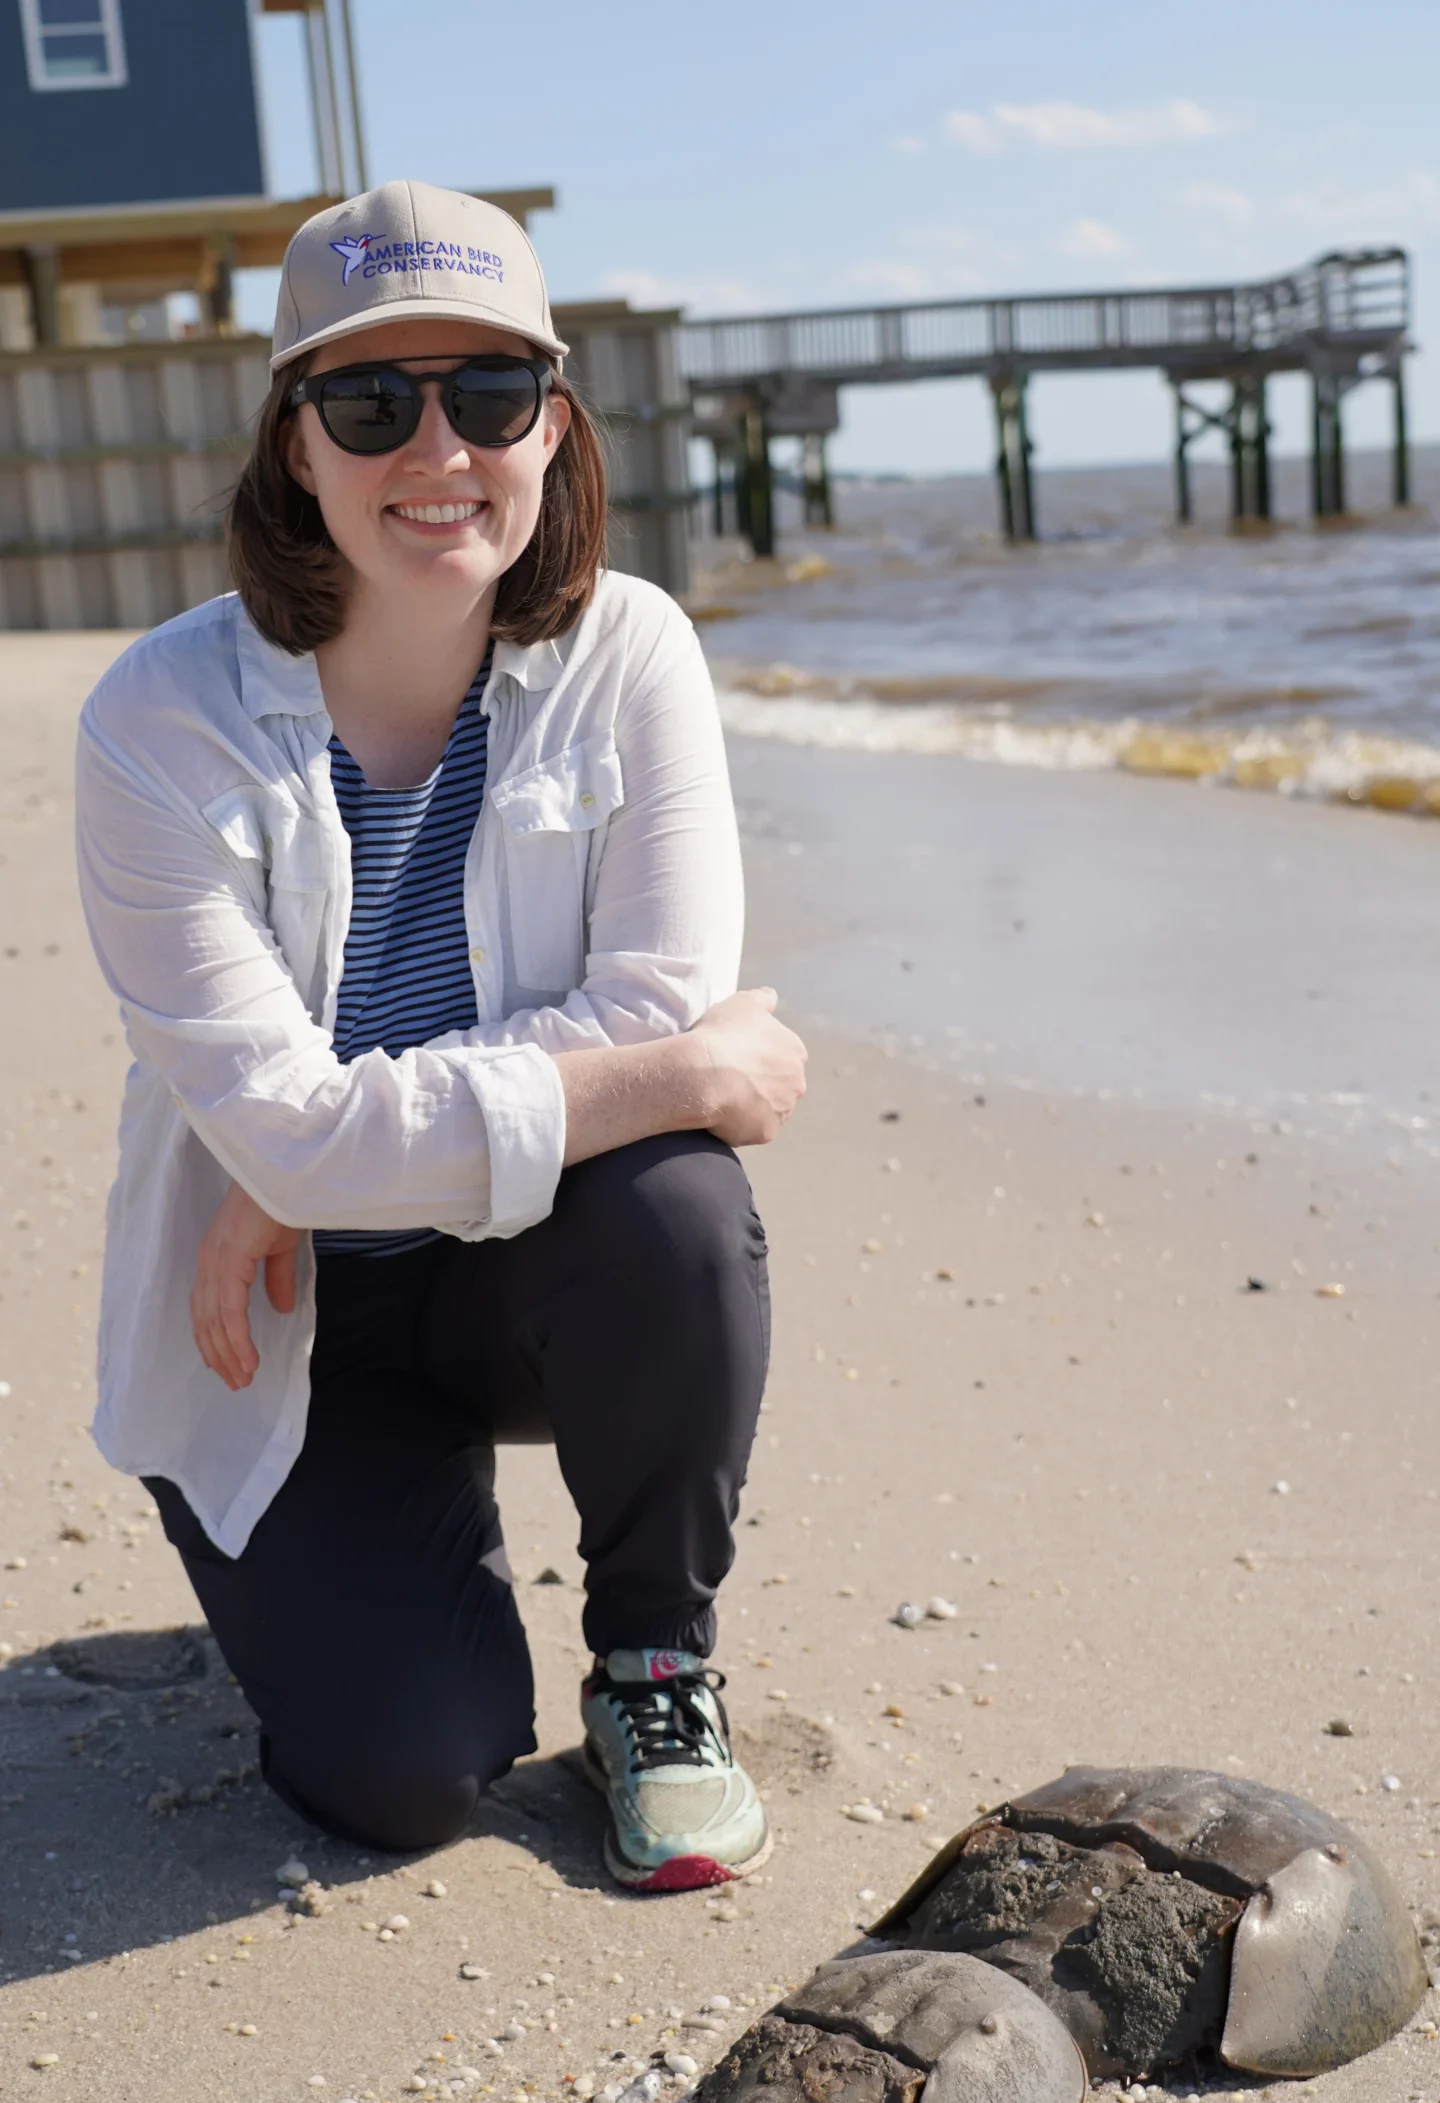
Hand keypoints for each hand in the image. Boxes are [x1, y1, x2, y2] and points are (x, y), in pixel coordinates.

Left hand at [191, 1181, 302, 1390]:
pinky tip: (248, 1360)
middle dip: (219, 1355)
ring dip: (228, 1354)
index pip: (205, 1308)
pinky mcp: (230, 1261)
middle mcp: (208, 1262)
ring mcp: (216, 1262)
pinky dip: (237, 1339)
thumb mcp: (280, 1249)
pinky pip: (230, 1311)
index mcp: (216, 1258)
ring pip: (214, 1321)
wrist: (287, 1175)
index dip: (214, 1339)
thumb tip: (281, 1309)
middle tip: (236, 1383)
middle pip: (205, 1320)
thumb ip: (276, 1279)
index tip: (227, 1366)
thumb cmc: (284, 1202)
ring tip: (243, 1379)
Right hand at [690, 988, 807, 1145]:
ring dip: (752, 1106)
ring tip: (723, 1097)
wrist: (704, 1074)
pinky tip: (721, 1114)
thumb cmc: (721, 1035)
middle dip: (761, 1084)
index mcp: (795, 1050)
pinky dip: (740, 1125)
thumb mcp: (741, 1004)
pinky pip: (754, 1130)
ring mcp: (784, 1110)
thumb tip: (771, 996)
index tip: (738, 1058)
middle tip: (730, 1080)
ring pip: (769, 1109)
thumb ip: (762, 999)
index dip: (760, 1058)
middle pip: (781, 1086)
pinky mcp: (766, 1132)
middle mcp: (797, 1082)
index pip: (783, 1056)